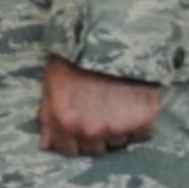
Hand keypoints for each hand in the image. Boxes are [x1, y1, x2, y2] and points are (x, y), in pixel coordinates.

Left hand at [38, 55, 159, 156]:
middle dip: (95, 134)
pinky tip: (132, 102)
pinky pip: (140, 134)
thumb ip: (48, 117)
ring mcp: (117, 128)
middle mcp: (90, 131)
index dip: (74, 138)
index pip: (69, 151)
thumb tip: (46, 145)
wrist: (111, 36)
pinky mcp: (141, 122)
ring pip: (118, 142)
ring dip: (117, 129)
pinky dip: (138, 123)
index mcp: (64, 122)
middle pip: (95, 149)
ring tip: (116, 102)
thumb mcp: (52, 82)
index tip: (80, 124)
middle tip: (99, 111)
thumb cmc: (77, 57)